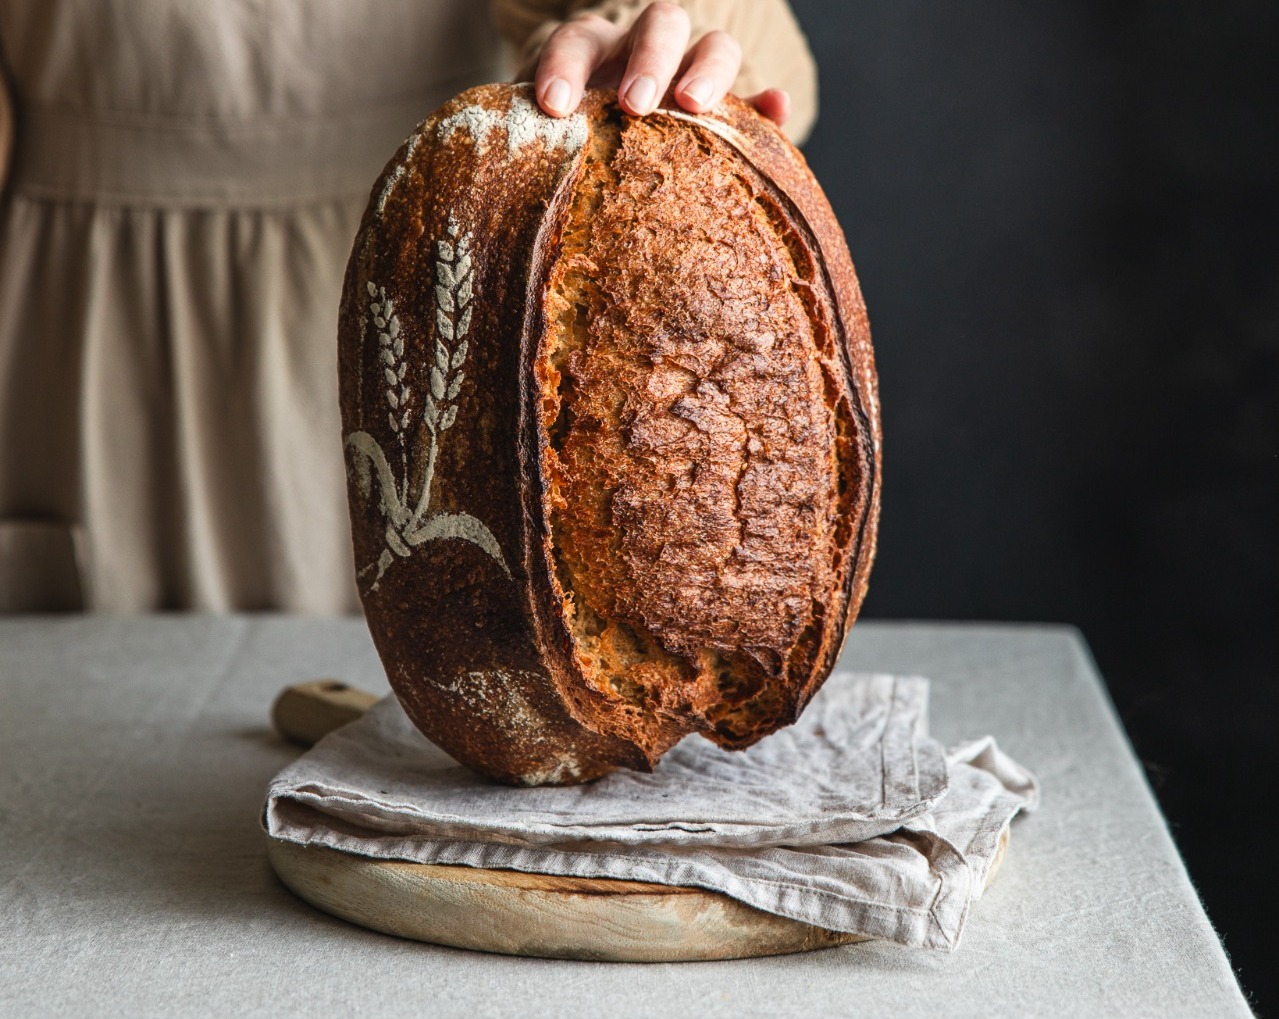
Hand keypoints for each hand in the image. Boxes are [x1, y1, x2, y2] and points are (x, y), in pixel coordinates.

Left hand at [532, 2, 790, 127]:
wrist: (613, 150)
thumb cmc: (570, 146)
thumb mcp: (547, 140)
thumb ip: (530, 144)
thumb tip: (496, 164)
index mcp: (593, 50)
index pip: (577, 39)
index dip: (564, 65)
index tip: (553, 105)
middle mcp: (645, 48)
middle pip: (658, 23)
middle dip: (648, 59)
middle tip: (634, 105)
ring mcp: (691, 70)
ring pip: (712, 45)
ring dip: (708, 70)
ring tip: (697, 107)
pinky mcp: (729, 107)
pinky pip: (755, 98)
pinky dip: (766, 104)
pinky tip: (777, 109)